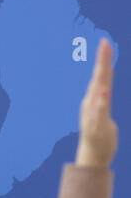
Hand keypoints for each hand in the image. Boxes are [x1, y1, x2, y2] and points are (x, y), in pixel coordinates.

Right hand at [76, 38, 116, 167]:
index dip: (103, 59)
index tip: (105, 42)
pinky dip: (101, 101)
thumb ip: (102, 99)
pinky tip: (103, 92)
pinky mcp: (96, 124)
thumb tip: (102, 87)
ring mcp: (93, 113)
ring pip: (98, 92)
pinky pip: (99, 111)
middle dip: (102, 61)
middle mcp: (92, 102)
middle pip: (99, 78)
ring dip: (101, 78)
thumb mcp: (103, 112)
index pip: (101, 75)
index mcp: (95, 98)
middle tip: (104, 44)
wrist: (94, 155)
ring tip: (104, 65)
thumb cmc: (100, 134)